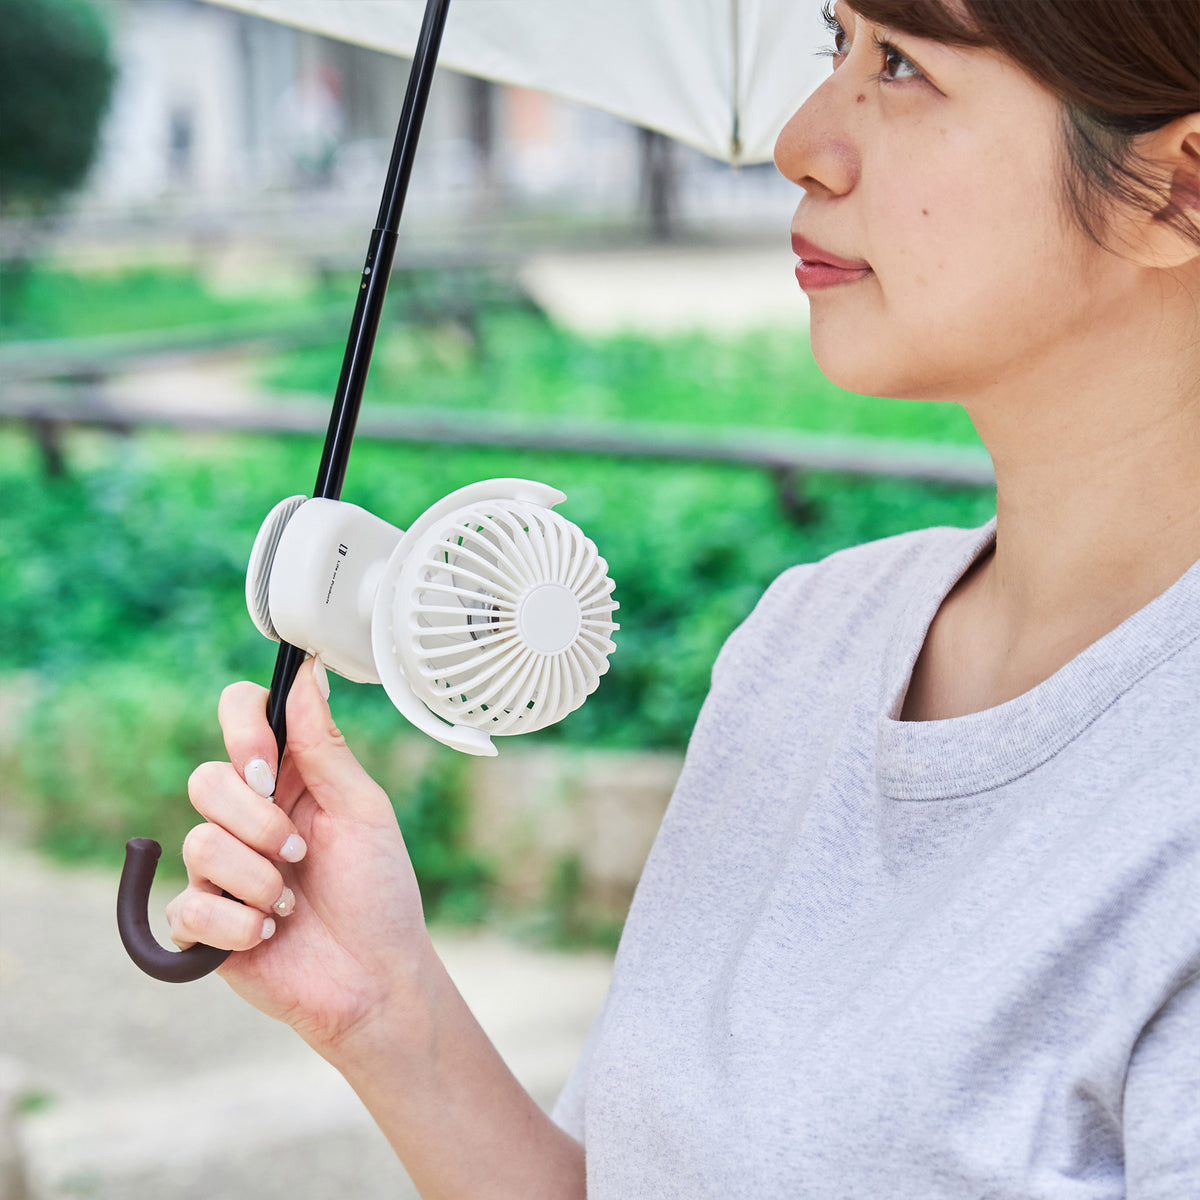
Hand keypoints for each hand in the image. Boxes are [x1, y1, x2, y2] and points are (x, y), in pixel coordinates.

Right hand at [166, 658, 432, 1055]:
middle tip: (299, 852)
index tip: (269, 769)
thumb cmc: (379, 893)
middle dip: (258, 822)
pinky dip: (239, 924)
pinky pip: (188, 906)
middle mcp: (248, 815)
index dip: (243, 732)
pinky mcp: (201, 922)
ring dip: (258, 879)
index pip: (239, 715)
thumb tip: (308, 673)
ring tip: (290, 904)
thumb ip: (325, 746)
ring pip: (199, 843)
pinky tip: (269, 935)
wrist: (375, 980)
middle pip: (207, 779)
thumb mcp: (362, 810)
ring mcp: (220, 868)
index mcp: (290, 778)